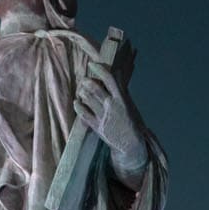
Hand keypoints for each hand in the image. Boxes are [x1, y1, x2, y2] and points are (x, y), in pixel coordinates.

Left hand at [74, 61, 147, 177]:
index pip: (109, 80)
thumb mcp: (129, 104)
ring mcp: (103, 116)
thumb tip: (116, 74)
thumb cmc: (131, 122)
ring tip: (81, 91)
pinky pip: (83, 114)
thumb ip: (121, 90)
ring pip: (87, 99)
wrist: (130, 144)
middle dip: (86, 82)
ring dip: (81, 92)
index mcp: (121, 99)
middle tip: (84, 81)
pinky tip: (77, 102)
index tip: (92, 64)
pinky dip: (78, 106)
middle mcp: (111, 106)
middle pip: (94, 88)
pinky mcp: (96, 126)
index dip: (99, 70)